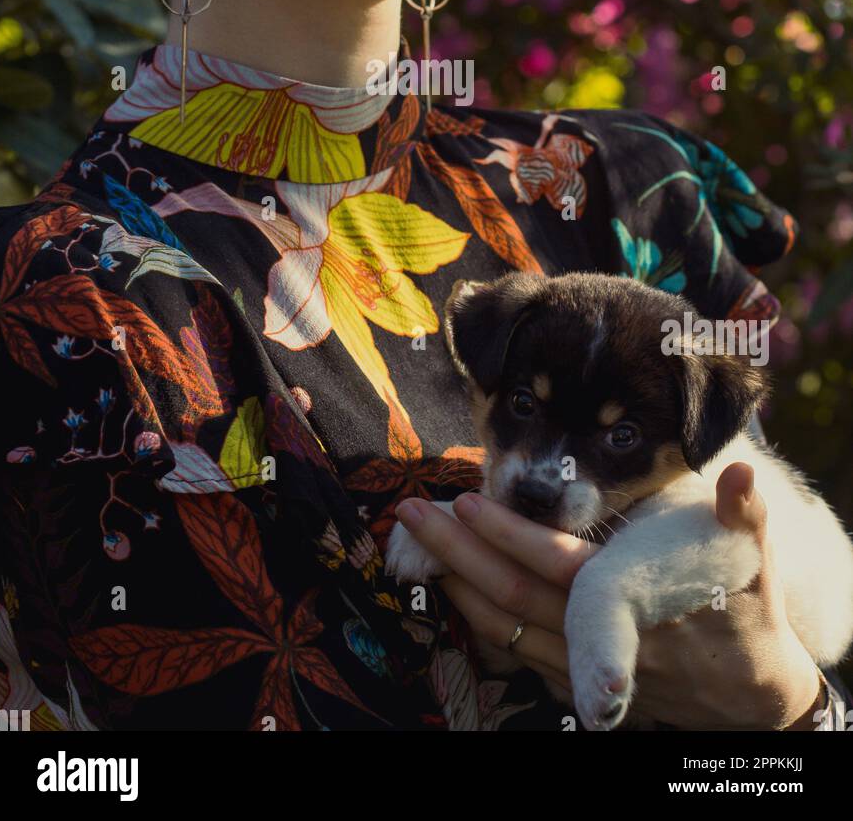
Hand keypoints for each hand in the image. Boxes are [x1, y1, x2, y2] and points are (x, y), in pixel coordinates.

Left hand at [393, 462, 821, 728]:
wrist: (754, 693)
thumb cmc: (747, 606)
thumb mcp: (753, 554)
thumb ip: (743, 510)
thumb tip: (745, 470)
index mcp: (635, 592)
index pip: (558, 562)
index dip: (509, 534)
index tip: (467, 501)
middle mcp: (600, 633)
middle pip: (514, 595)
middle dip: (456, 553)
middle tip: (410, 513)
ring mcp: (584, 666)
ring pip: (506, 629)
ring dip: (457, 585)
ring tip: (417, 545)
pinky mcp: (576, 682)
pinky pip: (515, 653)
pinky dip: (478, 622)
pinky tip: (454, 589)